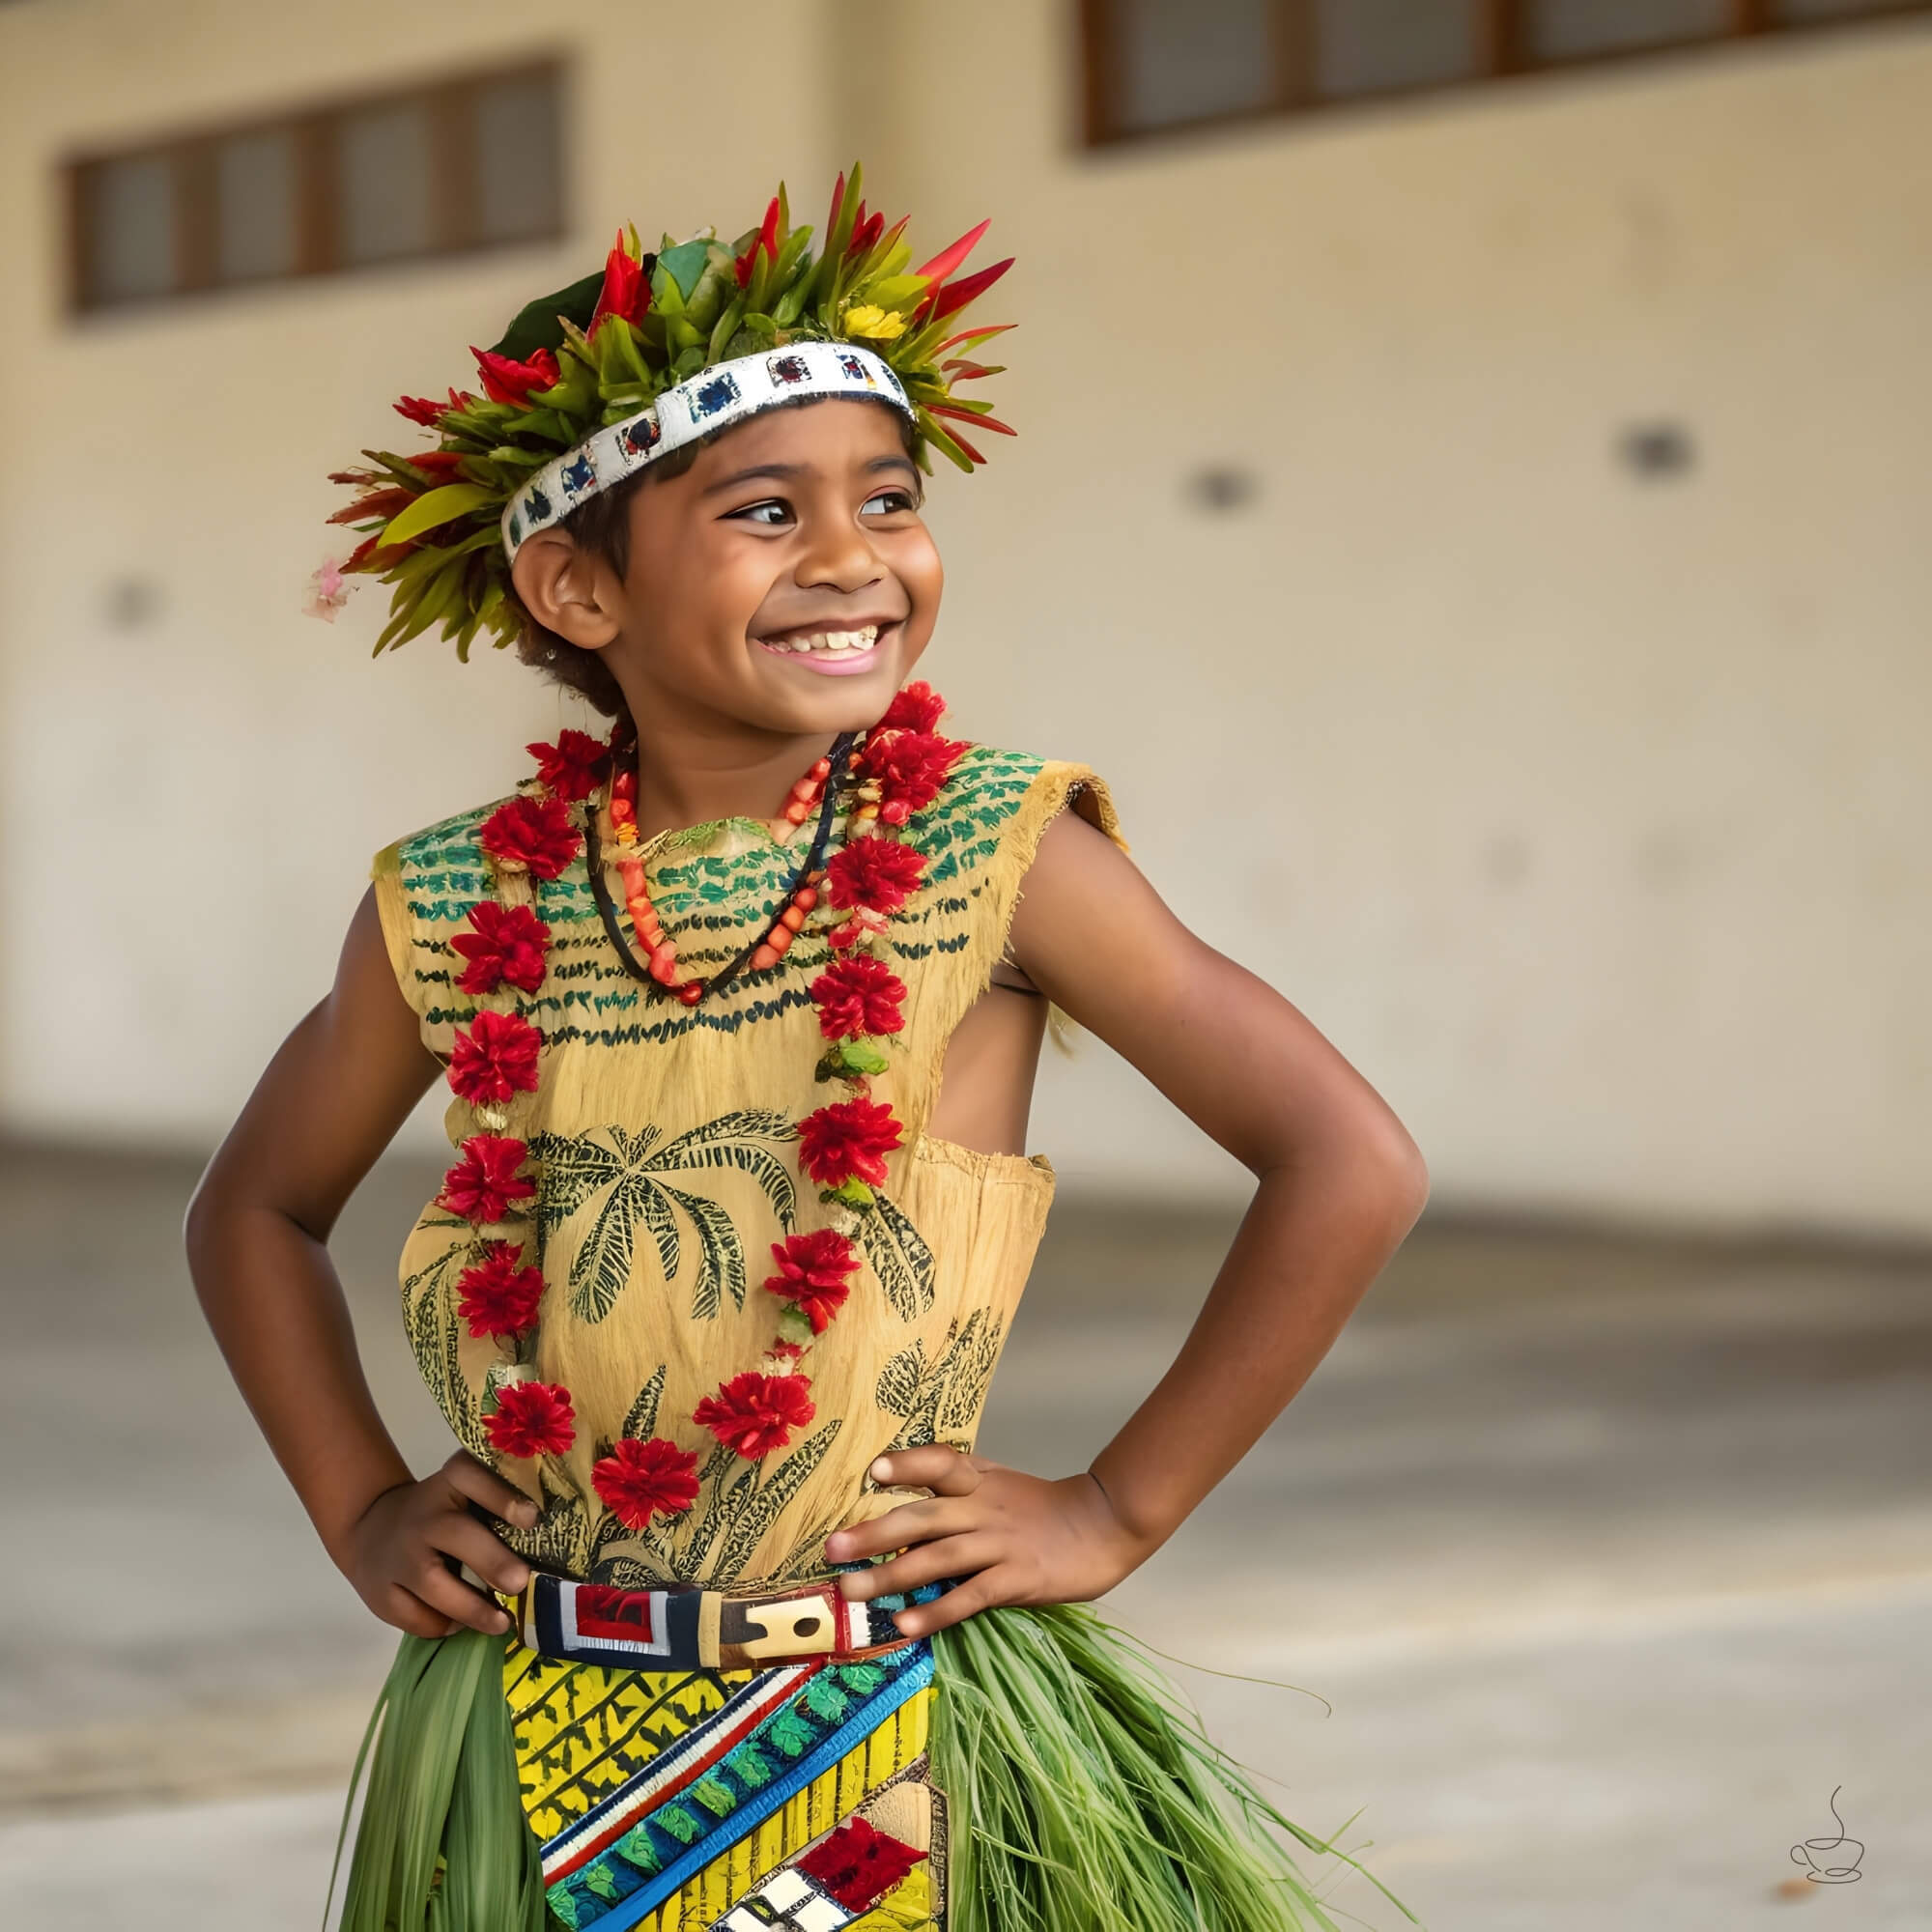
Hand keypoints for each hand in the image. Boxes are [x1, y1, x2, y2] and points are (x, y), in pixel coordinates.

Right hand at [334, 1450, 536, 1638]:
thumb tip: (551, 1544)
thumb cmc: (440, 1514)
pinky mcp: (381, 1593)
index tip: (532, 1518)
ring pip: (433, 1585)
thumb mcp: (462, 1496)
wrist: (370, 1528)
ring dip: (472, 1608)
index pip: (470, 1475)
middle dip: (492, 1561)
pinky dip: (441, 1626)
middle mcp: (422, 1516)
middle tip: (521, 1583)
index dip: (501, 1495)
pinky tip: (461, 1624)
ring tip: (502, 1622)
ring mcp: (398, 1556)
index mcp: (448, 1484)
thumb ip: (497, 1508)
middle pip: (455, 1535)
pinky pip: (414, 1617)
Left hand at [822, 1446, 1153, 1637]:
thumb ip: (960, 1494)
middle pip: (923, 1516)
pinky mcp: (1016, 1579)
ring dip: (890, 1576)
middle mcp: (985, 1508)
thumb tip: (905, 1517)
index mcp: (981, 1480)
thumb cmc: (1047, 1509)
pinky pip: (968, 1596)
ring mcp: (1000, 1543)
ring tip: (852, 1592)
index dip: (907, 1464)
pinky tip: (905, 1624)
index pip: (940, 1461)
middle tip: (832, 1550)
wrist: (1106, 1523)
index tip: (871, 1471)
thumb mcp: (1002, 1486)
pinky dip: (935, 1611)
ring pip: (937, 1558)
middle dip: (874, 1533)